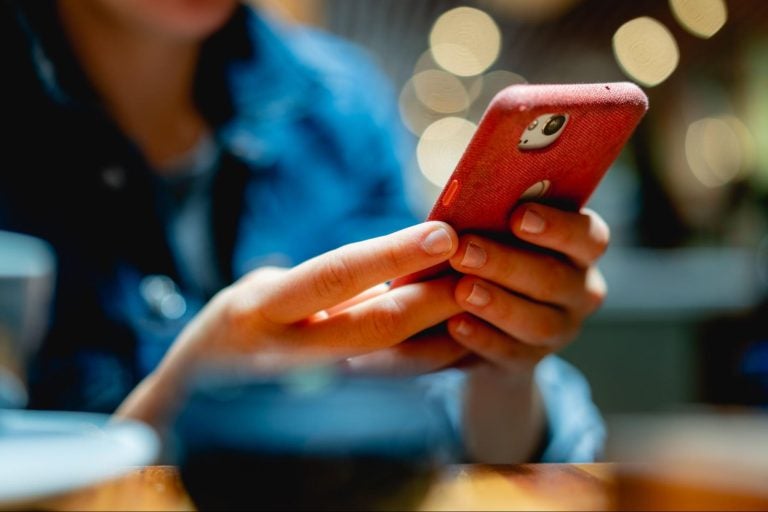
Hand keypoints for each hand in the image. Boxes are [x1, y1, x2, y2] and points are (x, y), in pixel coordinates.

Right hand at [116, 221, 464, 427]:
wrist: (191, 404)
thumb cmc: (233, 332)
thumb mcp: (262, 295)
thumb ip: (324, 287)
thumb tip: (398, 271)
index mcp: (261, 311)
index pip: (336, 276)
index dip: (392, 255)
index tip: (442, 234)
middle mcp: (284, 355)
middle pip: (375, 327)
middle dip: (433, 298)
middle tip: (478, 267)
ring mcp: (307, 393)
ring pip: (393, 365)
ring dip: (443, 333)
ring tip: (484, 299)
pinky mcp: (328, 413)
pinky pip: (390, 387)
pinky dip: (428, 362)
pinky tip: (459, 338)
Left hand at [445, 203, 608, 461]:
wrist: (486, 319)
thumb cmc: (491, 251)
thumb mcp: (498, 231)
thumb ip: (495, 216)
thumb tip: (469, 197)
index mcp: (581, 249)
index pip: (588, 236)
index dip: (557, 226)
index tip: (517, 216)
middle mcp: (580, 290)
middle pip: (556, 279)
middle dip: (507, 264)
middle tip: (465, 250)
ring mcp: (560, 329)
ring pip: (539, 322)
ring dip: (499, 304)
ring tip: (462, 290)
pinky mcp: (529, 360)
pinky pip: (511, 353)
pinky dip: (483, 338)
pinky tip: (456, 324)